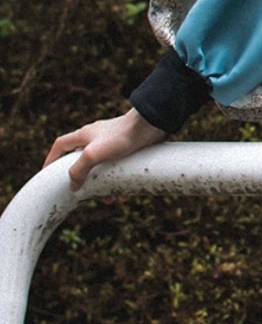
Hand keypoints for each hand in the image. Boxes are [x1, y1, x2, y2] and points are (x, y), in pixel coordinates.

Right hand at [44, 109, 166, 191]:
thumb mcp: (94, 154)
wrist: (152, 125)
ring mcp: (112, 142)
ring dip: (102, 183)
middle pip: (81, 159)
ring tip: (108, 199)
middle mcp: (96, 137)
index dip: (51, 159)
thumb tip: (72, 186)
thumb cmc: (122, 136)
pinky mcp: (127, 148)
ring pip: (101, 166)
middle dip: (82, 177)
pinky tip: (124, 193)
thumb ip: (79, 169)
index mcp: (84, 135)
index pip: (60, 146)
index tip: (47, 173)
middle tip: (82, 193)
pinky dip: (118, 181)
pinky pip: (118, 168)